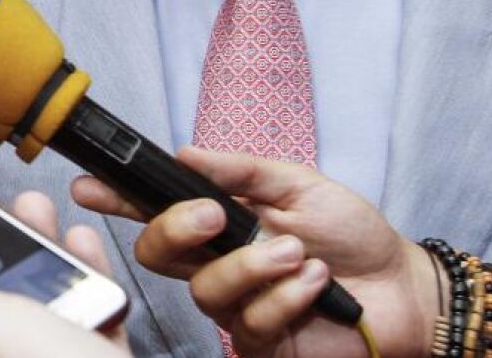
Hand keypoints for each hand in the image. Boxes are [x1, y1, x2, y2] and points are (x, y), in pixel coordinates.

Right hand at [73, 146, 435, 357]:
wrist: (403, 288)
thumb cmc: (353, 235)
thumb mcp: (299, 184)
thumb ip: (242, 170)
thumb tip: (185, 152)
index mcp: (219, 222)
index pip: (155, 209)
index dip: (117, 199)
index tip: (89, 186)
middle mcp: (217, 263)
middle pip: (156, 253)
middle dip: (174, 229)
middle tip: (212, 215)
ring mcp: (236, 305)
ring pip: (203, 289)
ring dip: (251, 265)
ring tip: (296, 252)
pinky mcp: (260, 341)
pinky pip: (248, 322)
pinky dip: (285, 296)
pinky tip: (315, 284)